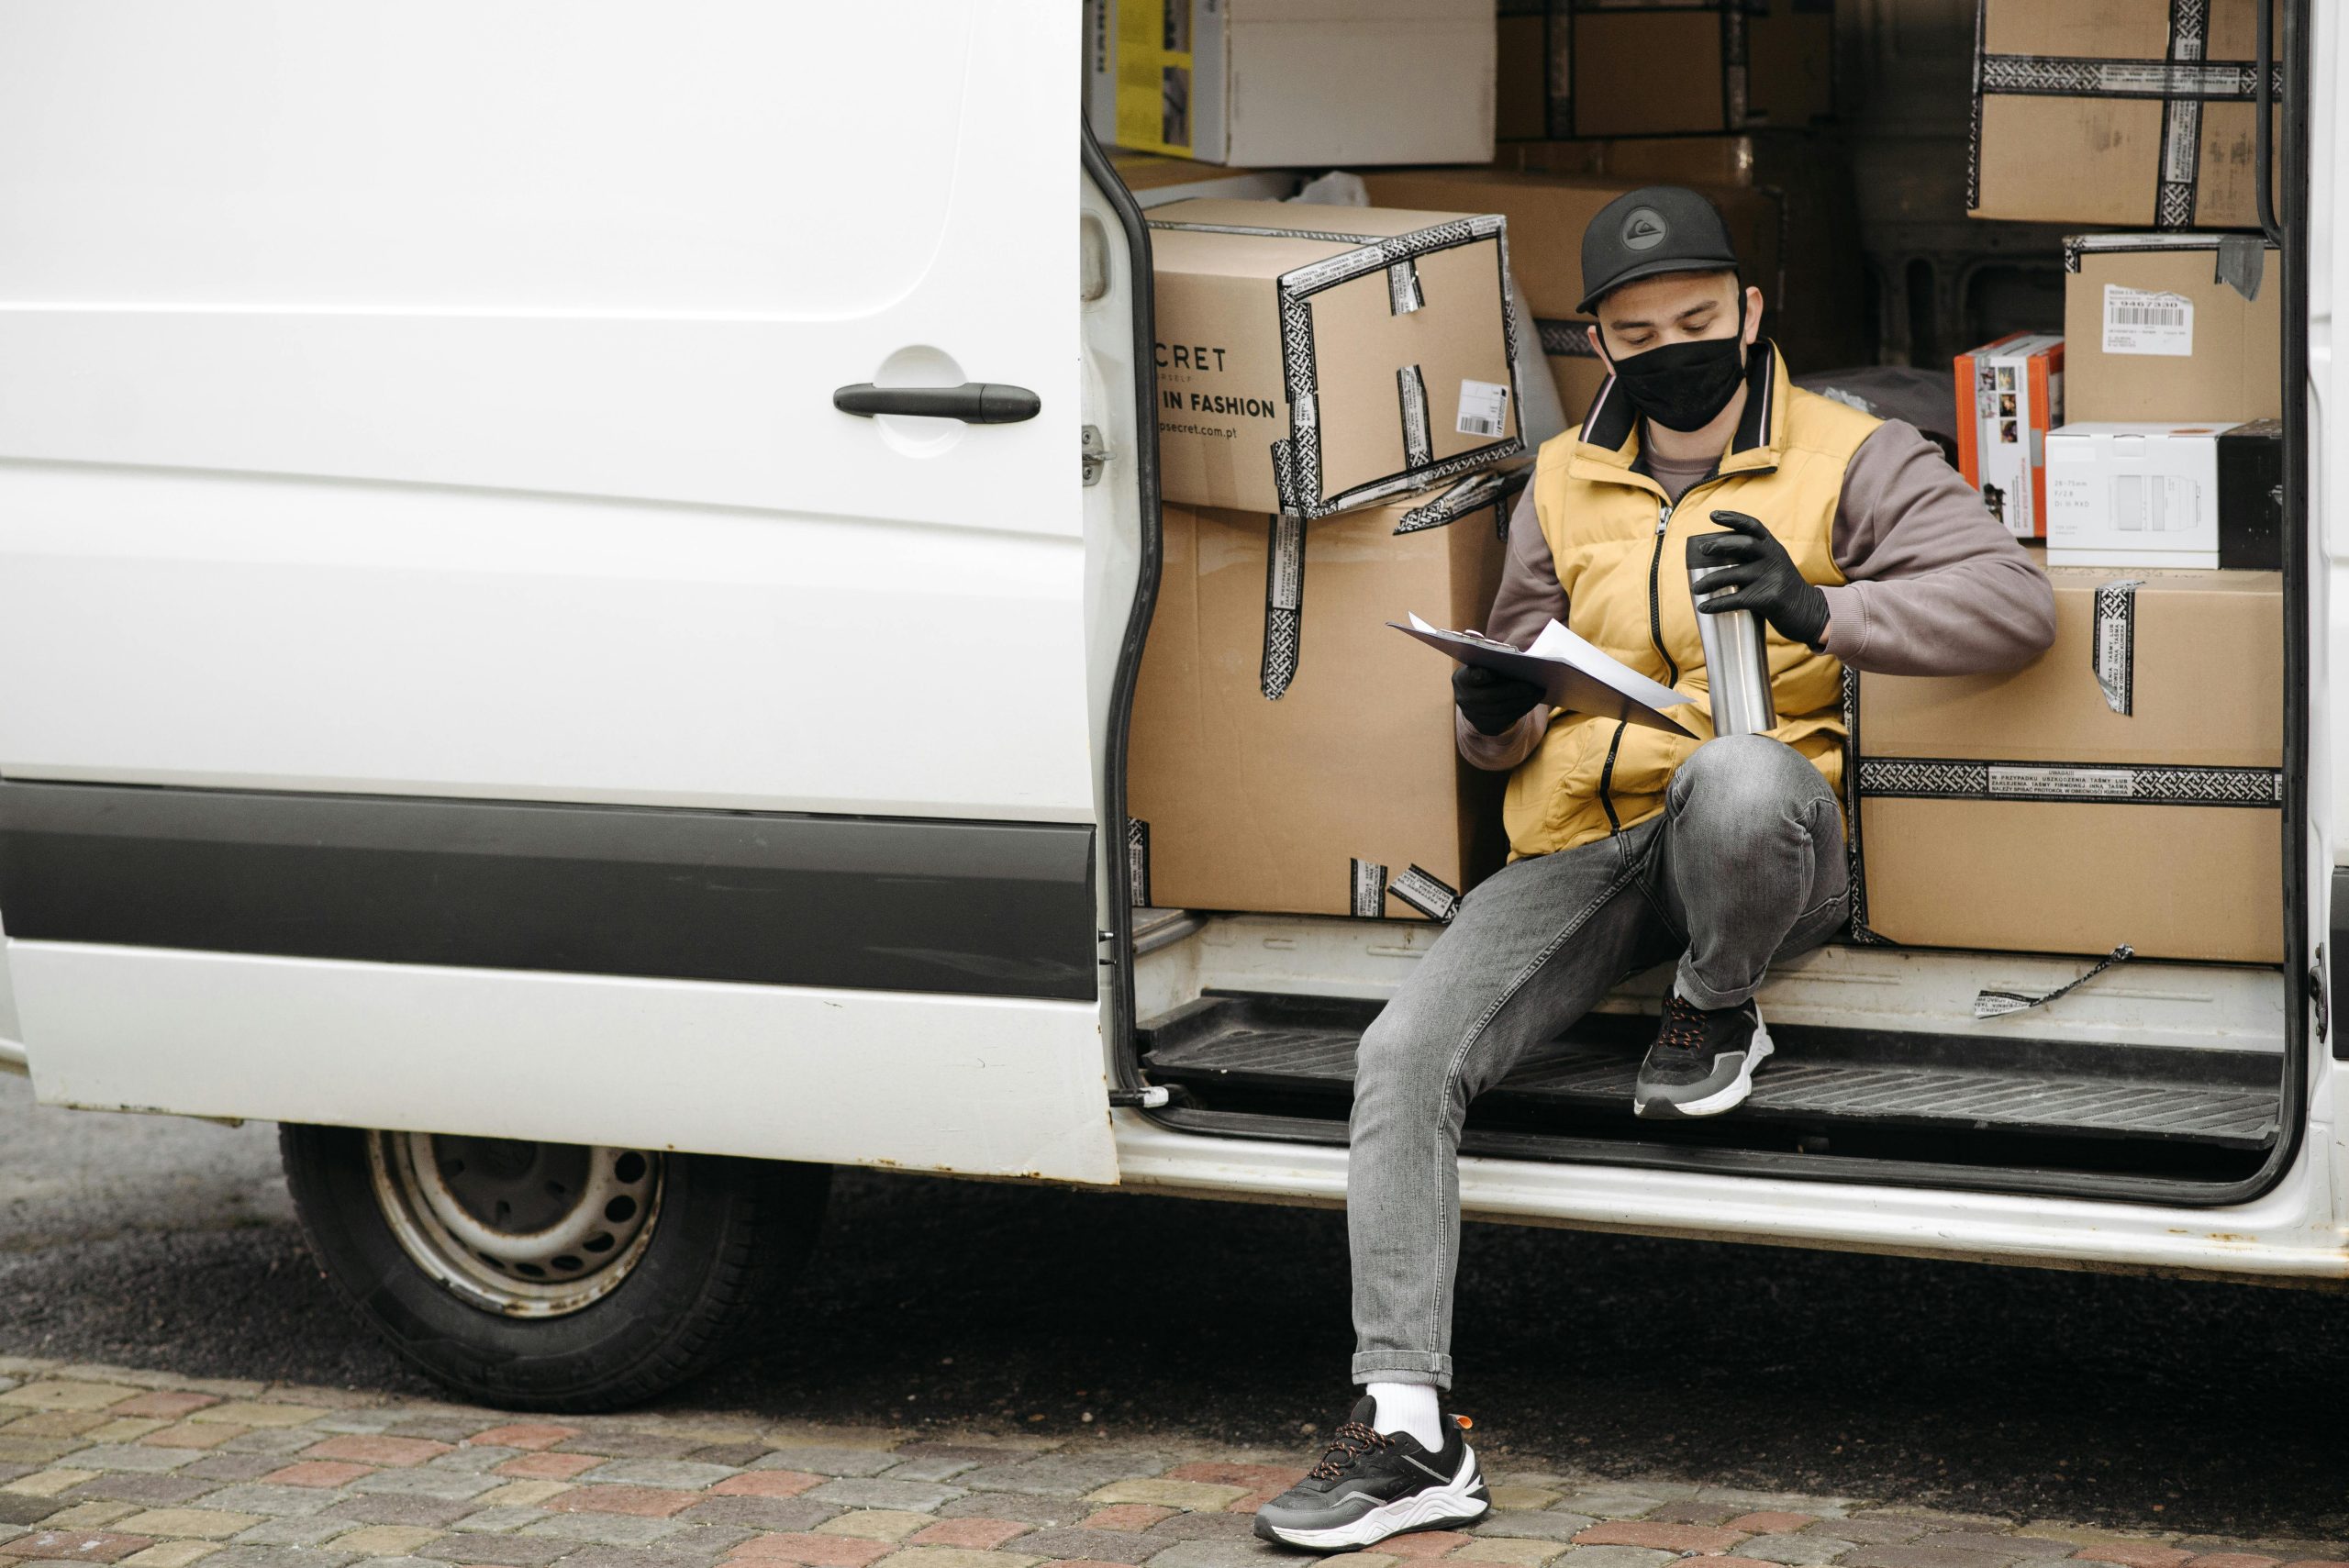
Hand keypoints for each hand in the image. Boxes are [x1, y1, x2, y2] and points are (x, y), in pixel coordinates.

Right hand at [1453, 664, 1543, 734]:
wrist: (1477, 700)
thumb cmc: (1486, 676)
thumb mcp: (1483, 665)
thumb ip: (1492, 660)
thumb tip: (1513, 656)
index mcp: (1461, 679)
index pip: (1469, 677)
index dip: (1479, 676)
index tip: (1491, 673)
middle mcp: (1464, 699)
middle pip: (1490, 697)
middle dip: (1514, 691)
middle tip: (1533, 686)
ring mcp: (1473, 715)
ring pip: (1501, 710)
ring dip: (1523, 701)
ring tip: (1538, 693)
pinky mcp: (1485, 727)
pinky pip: (1506, 719)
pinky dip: (1522, 709)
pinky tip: (1533, 701)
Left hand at [1691, 510, 1830, 648]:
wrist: (1808, 612)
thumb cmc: (1782, 588)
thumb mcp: (1774, 565)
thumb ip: (1753, 558)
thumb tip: (1715, 556)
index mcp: (1773, 548)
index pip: (1753, 526)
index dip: (1733, 518)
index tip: (1713, 515)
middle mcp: (1774, 559)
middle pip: (1744, 544)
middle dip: (1720, 545)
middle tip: (1703, 549)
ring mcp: (1772, 578)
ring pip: (1735, 575)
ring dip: (1711, 581)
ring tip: (1695, 588)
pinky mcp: (1769, 599)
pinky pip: (1737, 599)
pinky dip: (1717, 603)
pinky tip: (1703, 607)